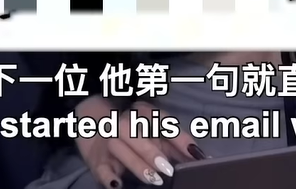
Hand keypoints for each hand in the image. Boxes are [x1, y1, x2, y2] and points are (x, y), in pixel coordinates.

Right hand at [72, 96, 205, 186]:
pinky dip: (107, 176)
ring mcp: (108, 141)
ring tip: (154, 179)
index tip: (195, 153)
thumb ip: (176, 146)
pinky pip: (99, 166)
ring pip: (118, 147)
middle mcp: (123, 123)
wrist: (93, 127)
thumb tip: (201, 157)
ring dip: (136, 163)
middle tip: (168, 170)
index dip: (178, 136)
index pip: (160, 120)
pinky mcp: (96, 159)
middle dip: (152, 151)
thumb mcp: (156, 135)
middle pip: (134, 131)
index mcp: (141, 113)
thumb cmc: (134, 134)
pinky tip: (117, 185)